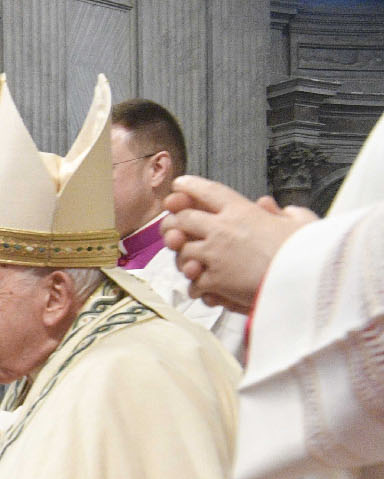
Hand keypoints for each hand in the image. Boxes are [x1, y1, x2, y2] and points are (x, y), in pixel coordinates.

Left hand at [161, 175, 318, 313]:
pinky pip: (193, 282)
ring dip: (183, 258)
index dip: (188, 186)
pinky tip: (203, 287)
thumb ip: (282, 212)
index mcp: (242, 211)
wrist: (309, 278)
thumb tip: (266, 204)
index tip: (178, 186)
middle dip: (173, 223)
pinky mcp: (215, 280)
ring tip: (191, 263)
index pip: (207, 191)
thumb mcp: (301, 222)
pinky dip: (196, 286)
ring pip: (181, 252)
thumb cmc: (309, 250)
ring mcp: (215, 255)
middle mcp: (223, 229)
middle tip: (173, 230)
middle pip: (181, 219)